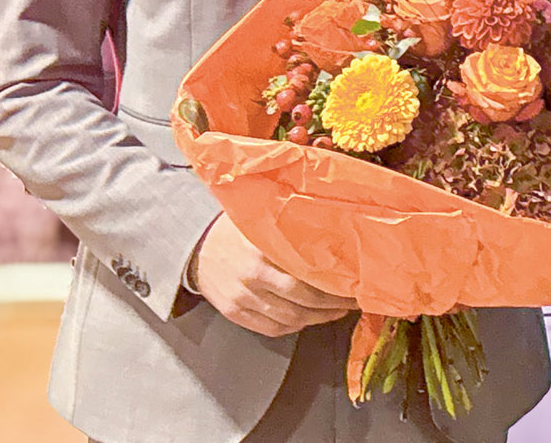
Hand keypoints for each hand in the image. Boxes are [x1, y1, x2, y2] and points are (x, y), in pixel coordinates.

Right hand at [189, 213, 355, 336]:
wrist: (196, 245)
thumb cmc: (237, 229)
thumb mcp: (264, 222)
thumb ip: (293, 230)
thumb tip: (336, 235)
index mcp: (262, 250)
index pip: (307, 273)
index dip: (334, 283)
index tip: (354, 283)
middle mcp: (252, 276)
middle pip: (303, 299)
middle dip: (332, 304)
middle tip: (352, 301)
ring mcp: (241, 298)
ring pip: (290, 318)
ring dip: (318, 318)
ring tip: (336, 311)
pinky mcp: (233, 313)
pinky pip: (271, 328)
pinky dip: (295, 327)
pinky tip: (309, 319)